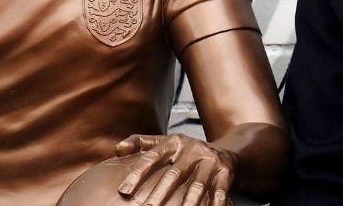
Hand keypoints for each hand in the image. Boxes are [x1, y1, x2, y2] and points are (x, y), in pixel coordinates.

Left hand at [113, 133, 236, 205]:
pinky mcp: (225, 173)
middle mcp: (192, 150)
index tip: (123, 191)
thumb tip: (117, 150)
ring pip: (197, 185)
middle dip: (160, 193)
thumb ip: (139, 143)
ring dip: (188, 201)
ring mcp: (210, 161)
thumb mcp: (164, 142)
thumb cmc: (186, 152)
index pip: (152, 157)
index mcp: (174, 142)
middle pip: (174, 174)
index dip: (138, 174)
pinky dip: (213, 204)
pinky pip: (219, 191)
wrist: (225, 152)